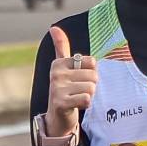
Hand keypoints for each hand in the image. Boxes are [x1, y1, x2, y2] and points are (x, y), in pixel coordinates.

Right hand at [40, 25, 97, 143]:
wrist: (57, 118)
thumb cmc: (65, 90)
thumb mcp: (63, 68)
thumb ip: (61, 47)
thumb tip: (53, 27)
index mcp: (59, 63)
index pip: (92, 62)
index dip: (91, 73)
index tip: (79, 80)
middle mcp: (56, 74)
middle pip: (93, 76)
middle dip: (91, 86)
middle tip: (79, 92)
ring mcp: (57, 88)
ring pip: (91, 88)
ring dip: (89, 96)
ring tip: (77, 99)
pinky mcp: (60, 103)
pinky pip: (86, 99)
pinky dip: (85, 104)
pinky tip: (77, 106)